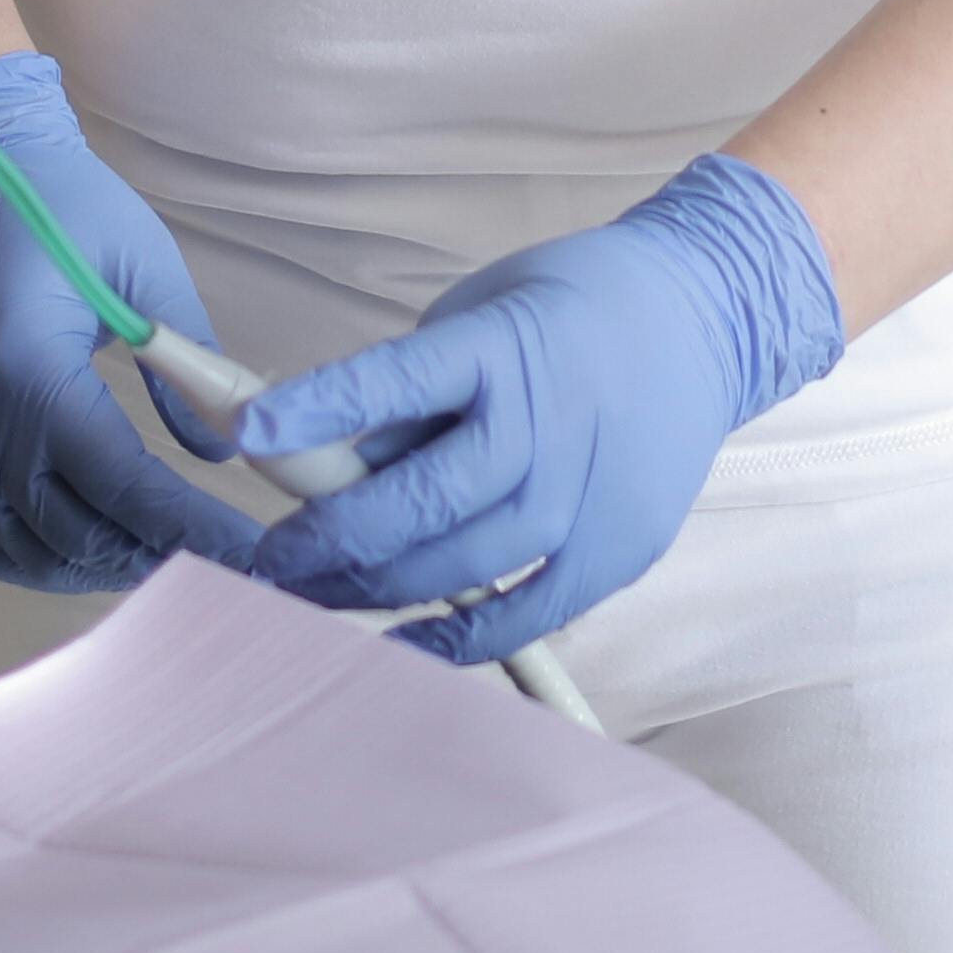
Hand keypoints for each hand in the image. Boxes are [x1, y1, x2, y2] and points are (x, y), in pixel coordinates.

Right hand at [0, 53, 266, 595]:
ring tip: (165, 556)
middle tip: (220, 561)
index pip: (124, 483)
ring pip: (31, 548)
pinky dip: (47, 555)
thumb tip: (222, 449)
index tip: (249, 553)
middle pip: (76, 532)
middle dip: (153, 555)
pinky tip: (96, 545)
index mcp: (32, 374)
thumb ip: (187, 363)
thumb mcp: (140, 267)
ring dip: (100, 564)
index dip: (192, 527)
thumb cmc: (60, 205)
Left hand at [232, 153, 838, 664]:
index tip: (244, 435)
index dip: (315, 410)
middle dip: (327, 538)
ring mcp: (587, 494)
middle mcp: (546, 423)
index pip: (397, 379)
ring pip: (460, 567)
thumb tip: (327, 461)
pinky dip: (457, 638)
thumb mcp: (483, 312)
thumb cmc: (572, 310)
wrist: (707, 319)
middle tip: (268, 560)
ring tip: (310, 598)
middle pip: (420, 501)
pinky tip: (401, 642)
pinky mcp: (617, 549)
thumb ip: (415, 390)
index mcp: (504, 346)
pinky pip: (524, 615)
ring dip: (372, 591)